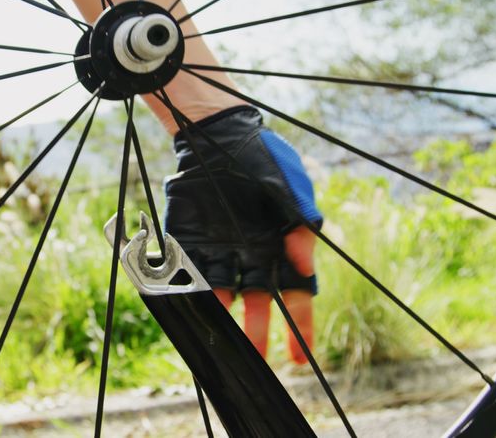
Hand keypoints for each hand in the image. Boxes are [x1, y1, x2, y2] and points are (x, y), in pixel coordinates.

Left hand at [163, 106, 320, 362]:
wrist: (219, 135)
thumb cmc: (264, 160)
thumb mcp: (289, 189)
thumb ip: (299, 226)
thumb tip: (306, 266)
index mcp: (281, 249)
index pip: (297, 298)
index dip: (299, 329)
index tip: (299, 358)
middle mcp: (253, 257)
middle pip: (259, 306)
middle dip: (257, 334)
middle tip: (254, 360)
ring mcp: (221, 253)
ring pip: (224, 297)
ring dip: (224, 323)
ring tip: (223, 347)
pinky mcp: (191, 244)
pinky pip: (190, 276)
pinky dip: (190, 297)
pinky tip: (191, 316)